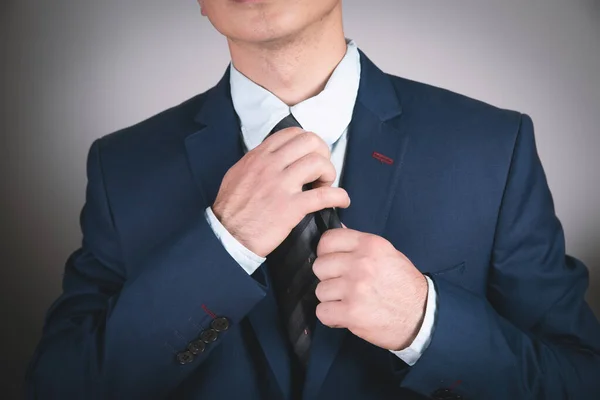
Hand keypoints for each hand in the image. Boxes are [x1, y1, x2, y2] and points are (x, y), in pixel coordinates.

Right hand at [212, 128, 350, 256]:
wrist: (226, 236)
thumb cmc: (230, 208)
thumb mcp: (238, 174)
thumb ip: (257, 162)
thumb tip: (275, 157)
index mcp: (259, 156)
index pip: (293, 133)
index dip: (309, 143)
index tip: (310, 157)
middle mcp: (271, 165)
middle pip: (310, 141)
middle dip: (323, 154)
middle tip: (321, 171)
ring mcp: (281, 185)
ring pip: (319, 163)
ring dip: (329, 173)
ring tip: (326, 186)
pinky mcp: (291, 208)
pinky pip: (324, 195)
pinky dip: (339, 196)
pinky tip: (341, 201)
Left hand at [313, 226, 427, 350]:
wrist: (422, 316)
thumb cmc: (404, 284)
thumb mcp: (387, 254)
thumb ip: (360, 245)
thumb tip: (336, 233)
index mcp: (370, 245)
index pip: (328, 239)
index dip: (325, 252)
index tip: (332, 262)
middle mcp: (361, 263)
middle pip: (320, 266)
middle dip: (328, 278)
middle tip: (343, 285)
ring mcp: (355, 288)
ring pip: (320, 290)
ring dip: (331, 299)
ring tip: (349, 302)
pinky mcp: (351, 312)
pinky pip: (322, 312)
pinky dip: (331, 317)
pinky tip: (346, 315)